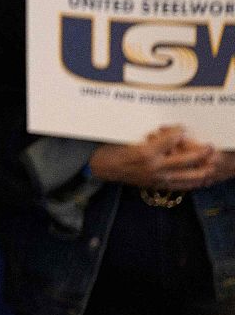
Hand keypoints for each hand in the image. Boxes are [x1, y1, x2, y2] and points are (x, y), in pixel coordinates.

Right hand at [90, 124, 213, 189]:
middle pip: (185, 159)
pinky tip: (201, 180)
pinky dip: (192, 183)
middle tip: (210, 146)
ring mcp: (155, 178)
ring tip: (212, 164)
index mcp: (146, 152)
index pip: (172, 140)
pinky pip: (179, 186)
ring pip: (186, 175)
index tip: (184, 127)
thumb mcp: (129, 138)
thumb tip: (170, 132)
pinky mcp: (155, 185)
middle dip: (200, 152)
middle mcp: (153, 166)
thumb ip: (152, 137)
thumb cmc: (113, 149)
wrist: (103, 168)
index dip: (180, 132)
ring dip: (202, 170)